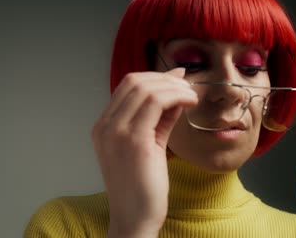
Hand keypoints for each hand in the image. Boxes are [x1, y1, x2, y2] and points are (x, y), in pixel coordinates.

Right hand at [91, 68, 196, 236]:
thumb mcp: (150, 144)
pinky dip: (176, 96)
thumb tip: (176, 92)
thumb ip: (161, 118)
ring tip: (191, 96)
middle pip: (134, 82)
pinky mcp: (134, 140)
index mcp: (104, 126)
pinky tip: (190, 102)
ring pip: (146, 88)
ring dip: (174, 87)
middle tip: (187, 87)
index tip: (177, 80)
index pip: (127, 87)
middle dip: (165, 79)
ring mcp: (116, 132)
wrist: (135, 218)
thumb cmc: (142, 186)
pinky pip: (156, 102)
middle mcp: (105, 126)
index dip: (155, 78)